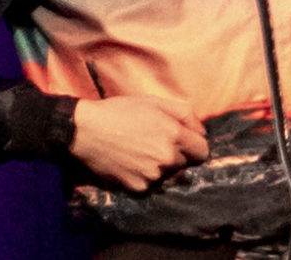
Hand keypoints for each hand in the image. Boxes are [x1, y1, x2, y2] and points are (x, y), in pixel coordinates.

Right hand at [70, 95, 208, 191]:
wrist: (87, 131)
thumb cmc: (121, 111)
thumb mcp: (154, 101)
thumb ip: (184, 113)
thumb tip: (201, 130)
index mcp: (174, 134)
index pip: (202, 151)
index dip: (195, 145)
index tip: (185, 140)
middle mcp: (167, 158)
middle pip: (186, 164)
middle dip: (177, 154)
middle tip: (156, 142)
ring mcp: (153, 176)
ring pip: (169, 174)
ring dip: (162, 166)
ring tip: (142, 151)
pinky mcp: (138, 188)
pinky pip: (152, 184)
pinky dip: (146, 175)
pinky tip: (132, 162)